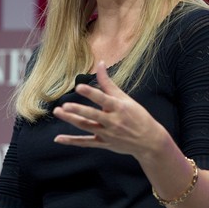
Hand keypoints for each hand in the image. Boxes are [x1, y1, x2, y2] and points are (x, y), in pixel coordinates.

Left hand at [52, 61, 166, 158]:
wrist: (150, 141)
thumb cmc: (138, 116)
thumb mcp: (125, 99)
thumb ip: (109, 83)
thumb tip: (100, 63)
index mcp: (119, 108)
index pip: (103, 99)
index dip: (91, 93)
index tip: (79, 87)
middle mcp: (113, 122)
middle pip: (92, 116)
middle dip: (78, 111)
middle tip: (65, 106)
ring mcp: (107, 134)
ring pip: (86, 127)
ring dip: (71, 120)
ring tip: (58, 111)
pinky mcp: (103, 144)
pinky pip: (85, 143)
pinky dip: (72, 141)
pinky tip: (58, 138)